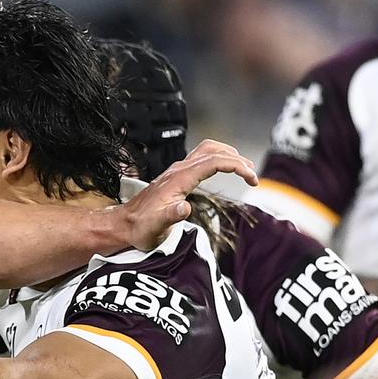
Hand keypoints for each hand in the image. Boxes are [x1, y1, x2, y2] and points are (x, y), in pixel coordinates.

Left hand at [124, 139, 258, 249]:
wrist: (125, 224)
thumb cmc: (140, 228)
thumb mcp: (155, 227)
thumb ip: (170, 217)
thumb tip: (185, 208)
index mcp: (178, 179)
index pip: (214, 162)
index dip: (236, 166)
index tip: (252, 179)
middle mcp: (178, 170)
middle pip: (214, 151)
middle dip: (237, 160)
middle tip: (252, 175)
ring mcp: (177, 171)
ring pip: (207, 150)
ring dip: (228, 155)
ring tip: (245, 168)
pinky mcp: (176, 176)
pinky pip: (201, 158)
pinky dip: (218, 159)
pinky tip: (224, 170)